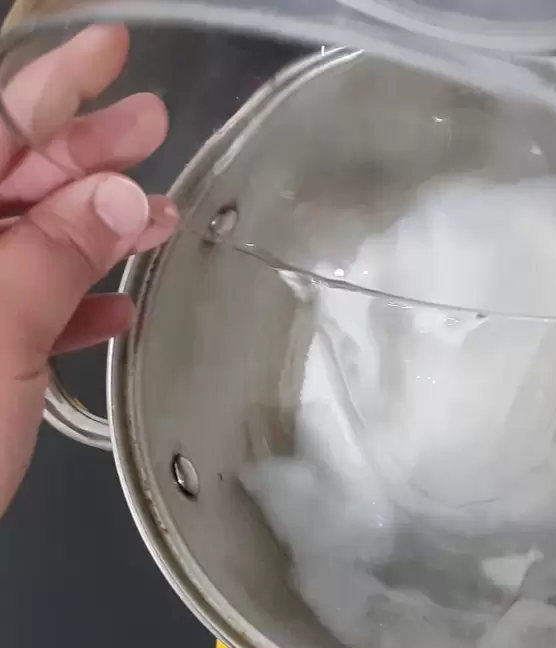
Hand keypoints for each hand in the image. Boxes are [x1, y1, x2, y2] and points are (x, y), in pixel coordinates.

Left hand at [0, 24, 175, 510]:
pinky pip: (11, 311)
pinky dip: (66, 305)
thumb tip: (118, 198)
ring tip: (160, 217)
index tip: (110, 49)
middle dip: (82, 152)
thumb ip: (56, 254)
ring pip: (16, 245)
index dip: (55, 85)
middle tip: (150, 122)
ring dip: (91, 231)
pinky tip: (114, 308)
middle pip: (3, 179)